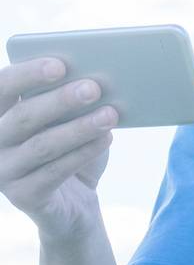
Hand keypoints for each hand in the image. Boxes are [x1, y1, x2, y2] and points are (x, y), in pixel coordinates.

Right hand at [0, 56, 119, 243]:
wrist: (73, 200)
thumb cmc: (71, 146)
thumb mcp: (69, 119)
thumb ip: (70, 99)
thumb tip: (94, 77)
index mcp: (0, 113)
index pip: (3, 87)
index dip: (27, 74)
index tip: (59, 65)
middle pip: (22, 117)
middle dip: (59, 100)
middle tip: (94, 88)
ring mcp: (4, 170)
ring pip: (41, 145)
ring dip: (79, 128)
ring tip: (111, 114)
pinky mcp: (23, 196)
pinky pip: (54, 172)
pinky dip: (83, 153)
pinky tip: (107, 138)